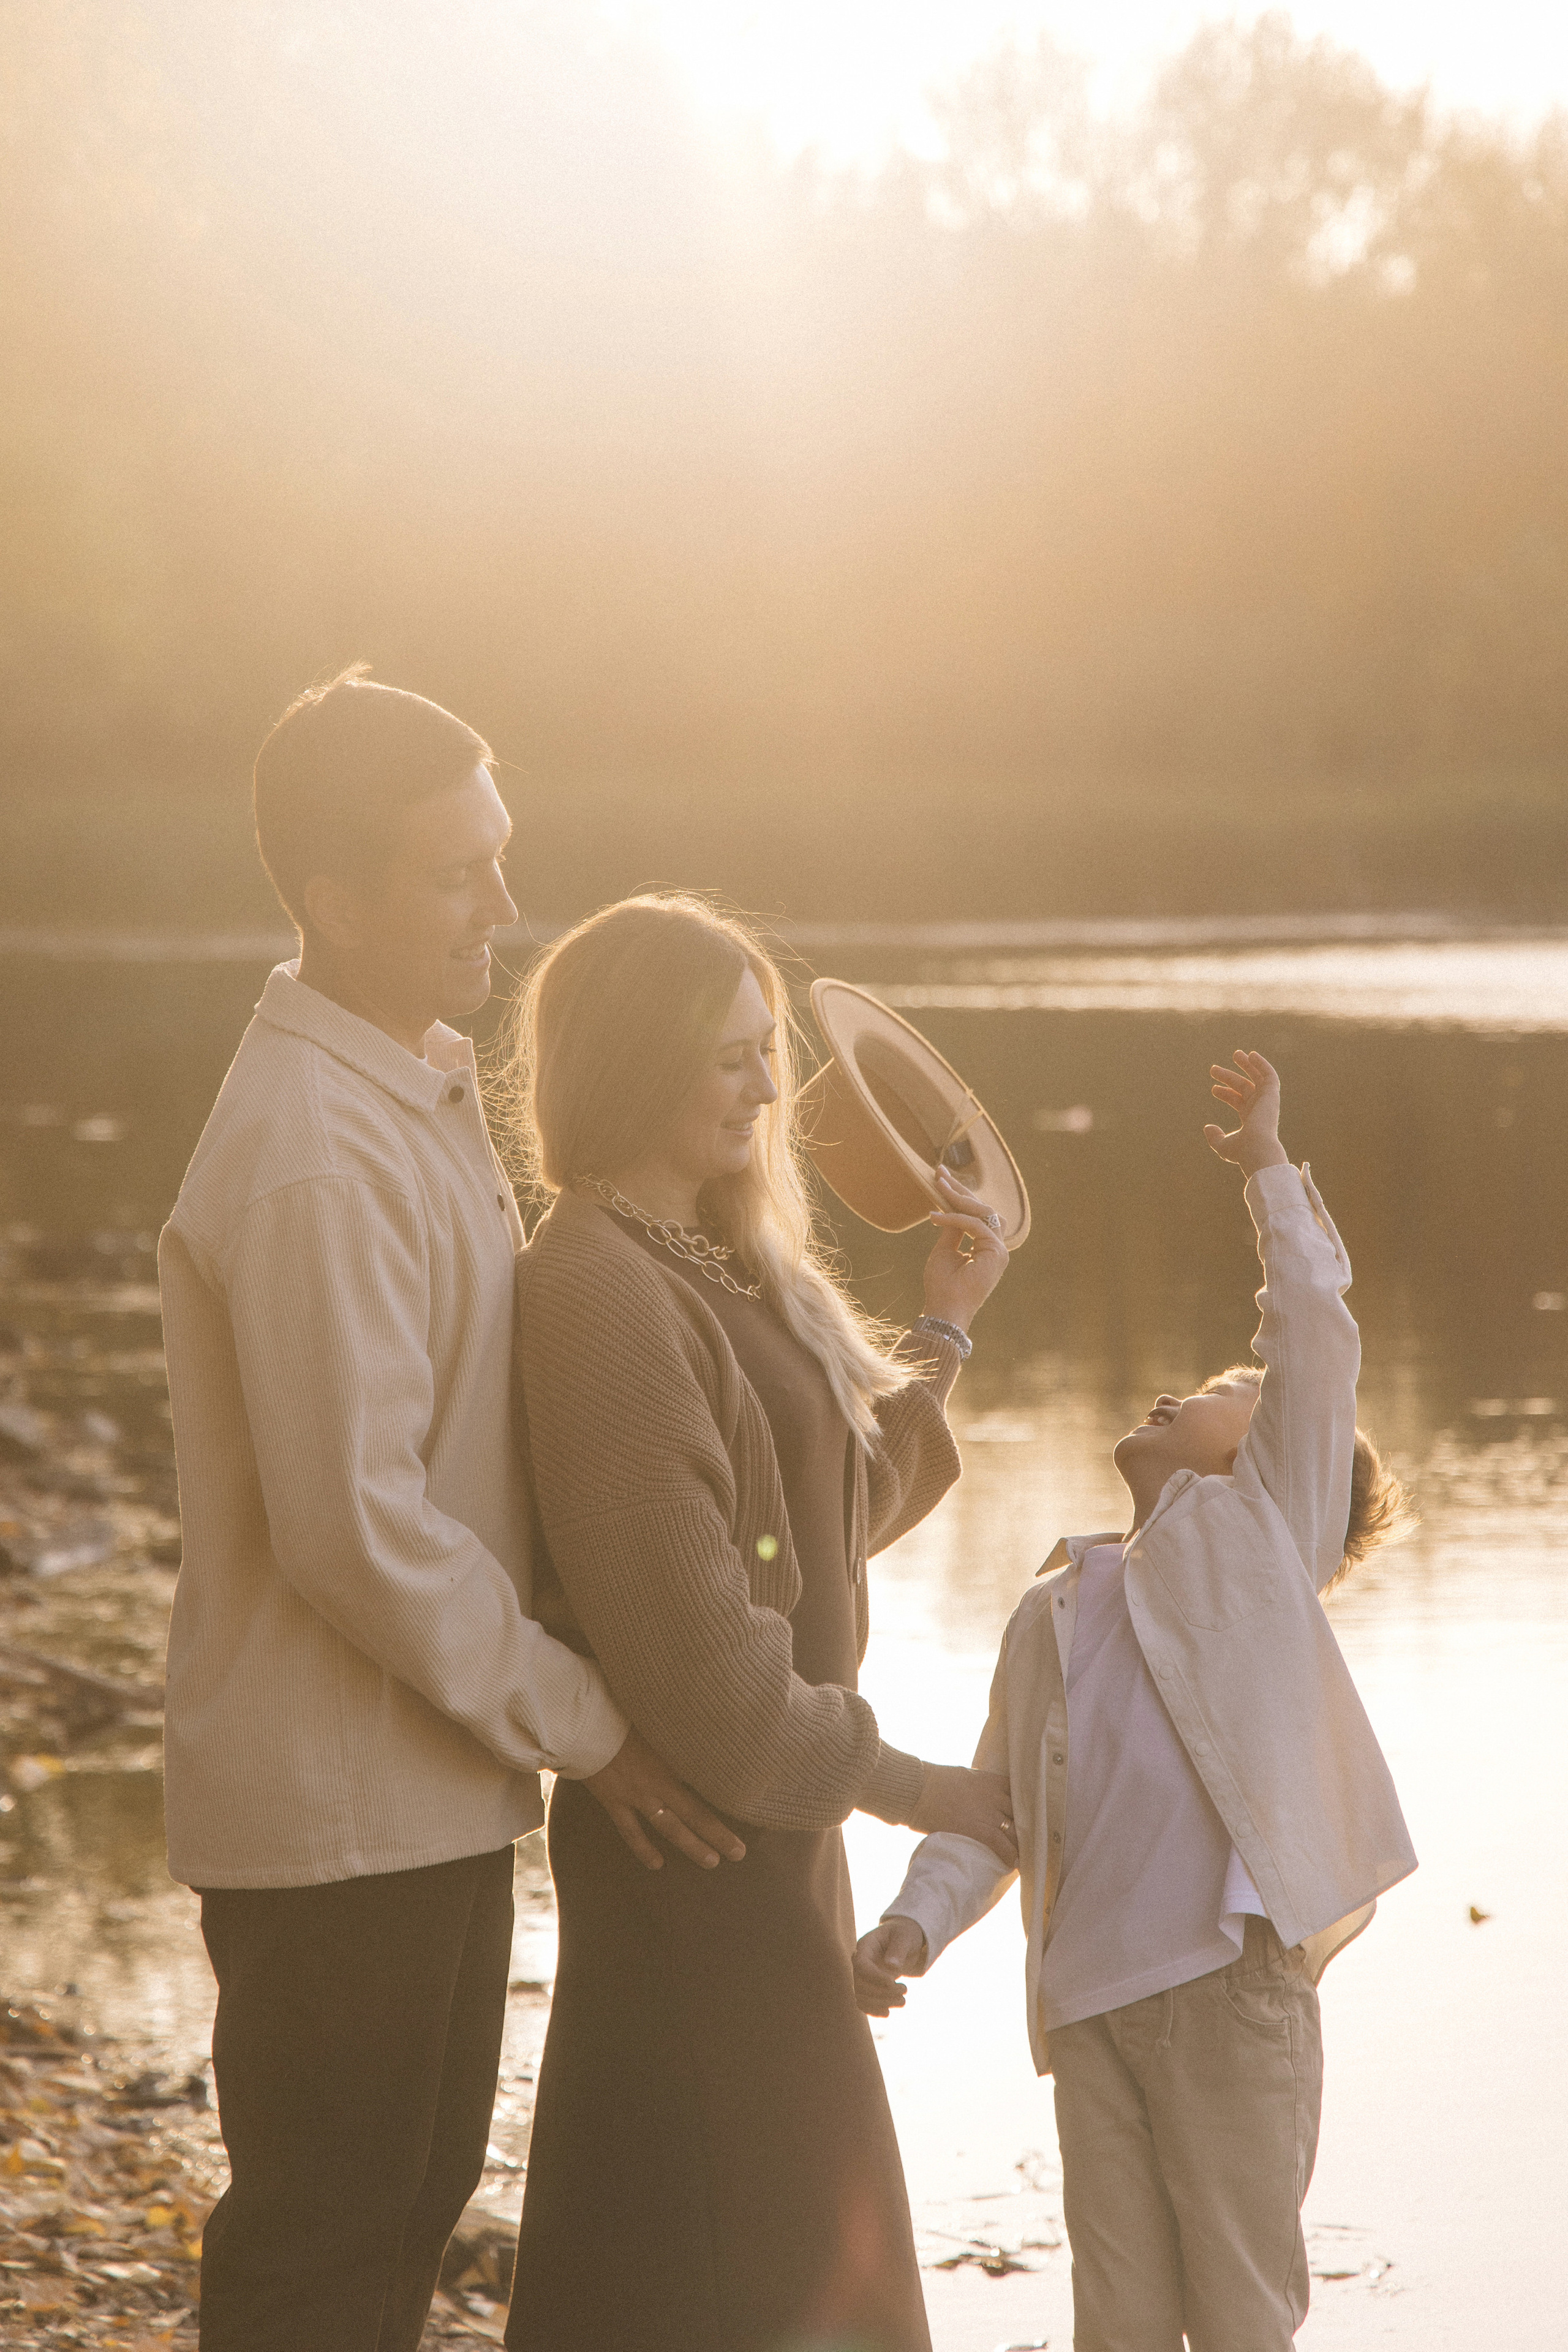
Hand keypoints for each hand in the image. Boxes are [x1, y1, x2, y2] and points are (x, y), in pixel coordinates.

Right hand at [583, 1727, 746, 1870]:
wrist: (581, 1721)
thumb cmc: (618, 1708)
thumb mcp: (654, 1714)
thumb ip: (676, 1723)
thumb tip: (703, 1714)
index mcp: (670, 1759)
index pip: (706, 1783)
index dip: (729, 1796)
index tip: (751, 1808)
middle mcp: (657, 1782)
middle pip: (694, 1814)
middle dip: (717, 1835)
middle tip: (739, 1854)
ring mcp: (635, 1795)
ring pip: (668, 1828)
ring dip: (690, 1846)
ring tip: (711, 1862)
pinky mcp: (613, 1801)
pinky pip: (630, 1831)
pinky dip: (643, 1848)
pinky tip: (656, 1864)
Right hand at [853, 1918, 927, 2016]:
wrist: (904, 1941)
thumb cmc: (904, 1935)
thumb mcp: (905, 1937)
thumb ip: (898, 1950)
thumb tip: (891, 1967)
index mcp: (865, 1946)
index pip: (861, 1965)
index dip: (875, 1977)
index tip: (893, 1983)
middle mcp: (859, 1961)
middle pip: (860, 1984)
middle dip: (882, 1992)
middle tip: (905, 1990)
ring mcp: (862, 1975)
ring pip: (861, 1996)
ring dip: (881, 2003)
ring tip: (903, 2001)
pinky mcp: (867, 1987)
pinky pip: (864, 2003)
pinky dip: (874, 2010)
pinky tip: (888, 2012)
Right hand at [908, 1763, 1017, 1865]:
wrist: (917, 1789)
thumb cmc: (934, 1781)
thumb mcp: (963, 1777)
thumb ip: (978, 1786)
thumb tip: (979, 1796)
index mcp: (990, 1781)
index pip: (1019, 1792)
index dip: (1025, 1805)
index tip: (1028, 1815)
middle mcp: (994, 1796)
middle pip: (1021, 1813)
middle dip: (1027, 1826)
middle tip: (1030, 1839)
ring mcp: (988, 1813)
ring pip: (1015, 1831)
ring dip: (1020, 1844)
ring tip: (1024, 1855)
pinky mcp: (978, 1829)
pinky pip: (1002, 1845)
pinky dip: (1010, 1855)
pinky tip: (1013, 1863)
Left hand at [921, 1166, 1009, 1333]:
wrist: (944, 1308)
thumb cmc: (942, 1285)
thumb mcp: (944, 1250)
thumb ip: (952, 1229)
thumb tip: (949, 1208)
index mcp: (986, 1248)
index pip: (978, 1215)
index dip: (960, 1196)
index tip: (940, 1178)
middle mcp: (997, 1247)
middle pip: (984, 1209)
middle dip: (961, 1190)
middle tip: (940, 1173)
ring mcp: (999, 1251)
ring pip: (984, 1213)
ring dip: (960, 1198)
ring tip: (938, 1186)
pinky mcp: (996, 1253)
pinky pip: (975, 1225)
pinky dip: (955, 1218)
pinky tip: (935, 1217)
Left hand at [1204, 1050, 1289, 1178]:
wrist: (1257, 1149)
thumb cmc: (1241, 1151)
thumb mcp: (1223, 1146)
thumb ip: (1215, 1137)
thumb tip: (1207, 1127)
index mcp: (1251, 1119)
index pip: (1238, 1101)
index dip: (1225, 1093)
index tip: (1213, 1088)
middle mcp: (1260, 1108)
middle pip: (1244, 1087)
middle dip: (1229, 1077)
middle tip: (1213, 1069)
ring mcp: (1266, 1101)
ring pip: (1257, 1078)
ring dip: (1247, 1065)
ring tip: (1236, 1053)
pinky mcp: (1271, 1095)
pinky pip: (1270, 1075)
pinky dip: (1262, 1064)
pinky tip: (1251, 1055)